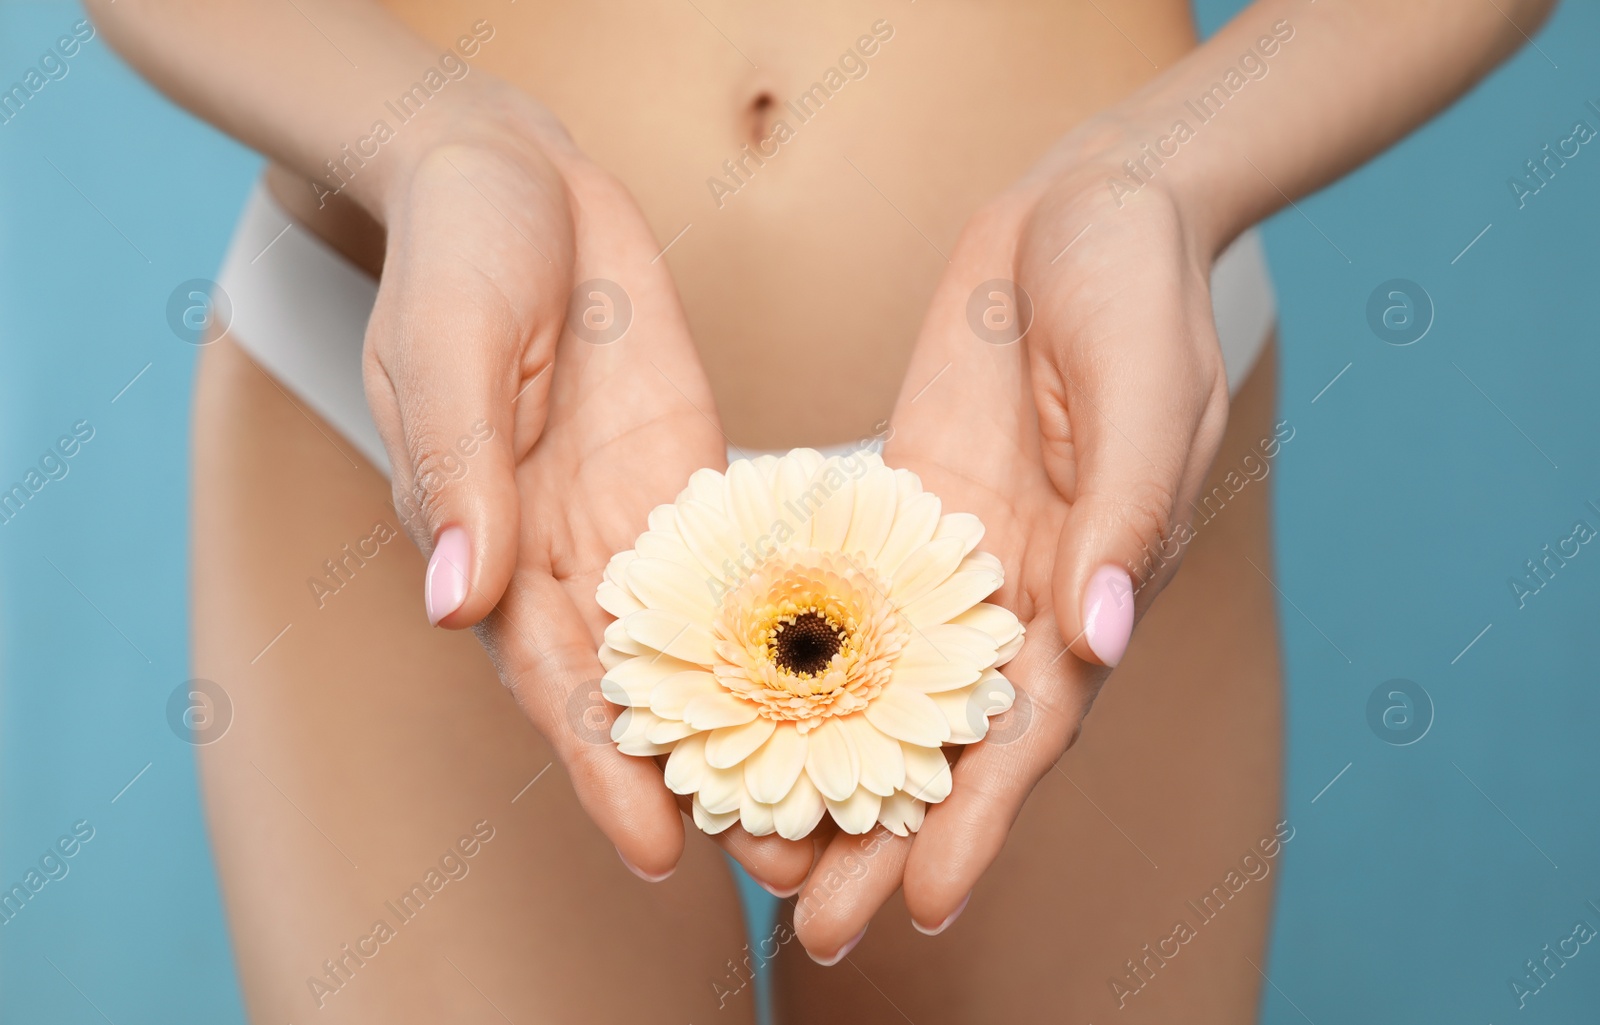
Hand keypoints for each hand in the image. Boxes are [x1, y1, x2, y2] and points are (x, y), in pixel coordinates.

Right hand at [362, 86, 814, 888]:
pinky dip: (804, 621)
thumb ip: (458, 473)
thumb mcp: (445, 352)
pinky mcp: (704, 481)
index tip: (654, 853)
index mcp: (496, 549)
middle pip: (650, 692)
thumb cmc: (456, 256)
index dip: (600, 770)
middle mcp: (577, 561)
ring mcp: (647, 526)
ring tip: (851, 797)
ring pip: (716, 646)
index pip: (553, 683)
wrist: (515, 178)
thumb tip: (462, 605)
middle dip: (712, 778)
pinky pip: (758, 561)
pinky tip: (869, 671)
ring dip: (776, 722)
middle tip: (791, 861)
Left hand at [788, 137, 1231, 956]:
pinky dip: (789, 656)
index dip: (982, 820)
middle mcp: (1015, 595)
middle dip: (886, 835)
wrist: (1087, 208)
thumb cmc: (1139, 291)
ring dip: (825, 768)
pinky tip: (728, 710)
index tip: (929, 906)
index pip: (1030, 730)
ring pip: (879, 684)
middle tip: (816, 930)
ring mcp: (948, 557)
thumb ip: (1121, 516)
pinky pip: (834, 590)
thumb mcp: (1150, 390)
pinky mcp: (895, 506)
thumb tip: (1091, 646)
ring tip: (754, 854)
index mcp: (1090, 588)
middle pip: (943, 737)